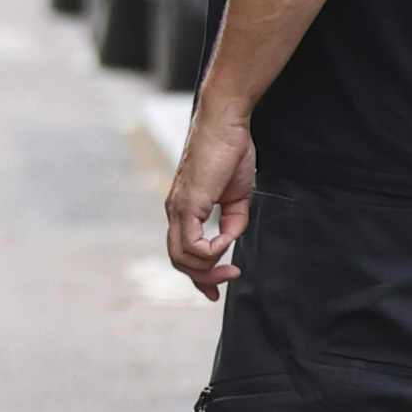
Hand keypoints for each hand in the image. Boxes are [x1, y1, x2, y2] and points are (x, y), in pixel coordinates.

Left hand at [165, 91, 254, 301]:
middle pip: (179, 260)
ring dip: (208, 269)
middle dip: (203, 278)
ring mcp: (178, 207)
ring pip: (181, 257)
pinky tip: (226, 243)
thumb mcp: (236, 196)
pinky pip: (192, 242)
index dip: (200, 274)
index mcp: (184, 208)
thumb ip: (231, 221)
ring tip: (230, 267)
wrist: (226, 124)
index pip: (183, 252)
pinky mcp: (187, 202)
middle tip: (227, 280)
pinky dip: (211, 251)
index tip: (218, 287)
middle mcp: (175, 210)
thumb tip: (229, 240)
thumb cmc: (230, 151)